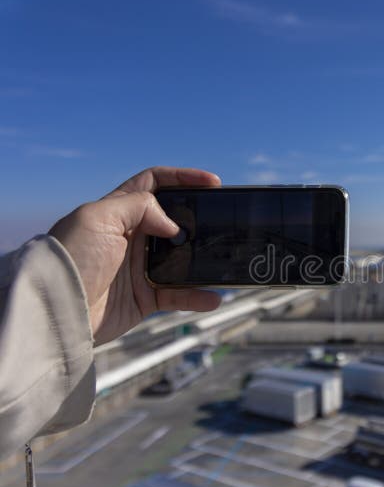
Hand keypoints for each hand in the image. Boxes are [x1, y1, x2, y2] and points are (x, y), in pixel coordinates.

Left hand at [49, 167, 222, 343]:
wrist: (58, 309)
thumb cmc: (72, 258)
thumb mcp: (99, 218)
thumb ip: (139, 207)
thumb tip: (173, 225)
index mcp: (119, 211)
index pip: (155, 183)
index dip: (183, 178)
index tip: (212, 182)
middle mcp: (133, 237)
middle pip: (176, 220)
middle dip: (200, 219)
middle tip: (221, 220)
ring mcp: (141, 267)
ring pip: (183, 259)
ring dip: (204, 261)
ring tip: (223, 260)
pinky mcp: (146, 297)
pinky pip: (180, 295)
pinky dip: (198, 296)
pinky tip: (213, 297)